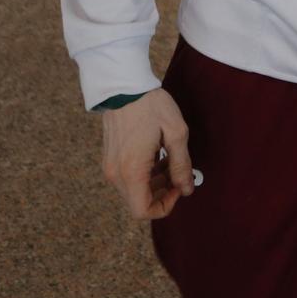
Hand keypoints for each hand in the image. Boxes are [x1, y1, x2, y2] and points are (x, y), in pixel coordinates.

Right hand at [99, 88, 192, 219]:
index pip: (142, 211)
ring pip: (133, 191)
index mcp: (131, 171)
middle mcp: (116, 174)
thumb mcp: (176, 133)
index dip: (164, 206)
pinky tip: (157, 154)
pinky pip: (127, 178)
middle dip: (162, 193)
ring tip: (170, 159)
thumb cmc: (151, 106)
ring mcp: (110, 166)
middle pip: (138, 202)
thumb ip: (181, 165)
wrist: (124, 86)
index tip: (179, 188)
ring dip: (154, 183)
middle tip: (178, 172)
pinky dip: (144, 174)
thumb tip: (186, 189)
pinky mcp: (109, 158)